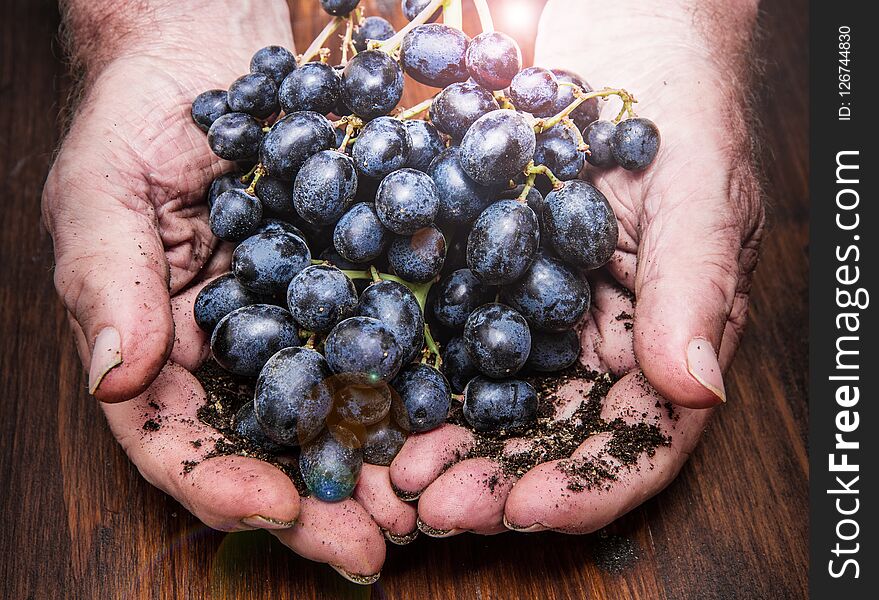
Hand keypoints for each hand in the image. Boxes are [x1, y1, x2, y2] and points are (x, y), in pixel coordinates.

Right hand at [42, 0, 412, 580]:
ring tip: (421, 502)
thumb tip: (116, 378)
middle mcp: (231, 353)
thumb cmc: (136, 121)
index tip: (277, 510)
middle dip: (317, 503)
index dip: (222, 484)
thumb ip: (109, 282)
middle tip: (373, 543)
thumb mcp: (102, 193)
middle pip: (268, 448)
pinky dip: (409, 386)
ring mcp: (295, 324)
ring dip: (374, 464)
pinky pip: (380, 341)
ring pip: (334, 412)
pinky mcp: (349, 287)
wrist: (210, 56)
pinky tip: (447, 414)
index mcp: (158, 350)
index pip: (179, 441)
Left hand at [390, 0, 764, 533]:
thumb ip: (694, 281)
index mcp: (660, 321)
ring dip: (440, 442)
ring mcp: (525, 298)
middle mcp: (590, 326)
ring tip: (392, 472)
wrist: (601, 1)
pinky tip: (368, 396)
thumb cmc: (671, 77)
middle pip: (545, 430)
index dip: (582, 482)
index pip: (631, 432)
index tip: (523, 509)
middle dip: (492, 477)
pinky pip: (436, 328)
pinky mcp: (469, 262)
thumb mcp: (692, 173)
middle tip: (429, 502)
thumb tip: (699, 388)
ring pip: (485, 395)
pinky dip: (405, 371)